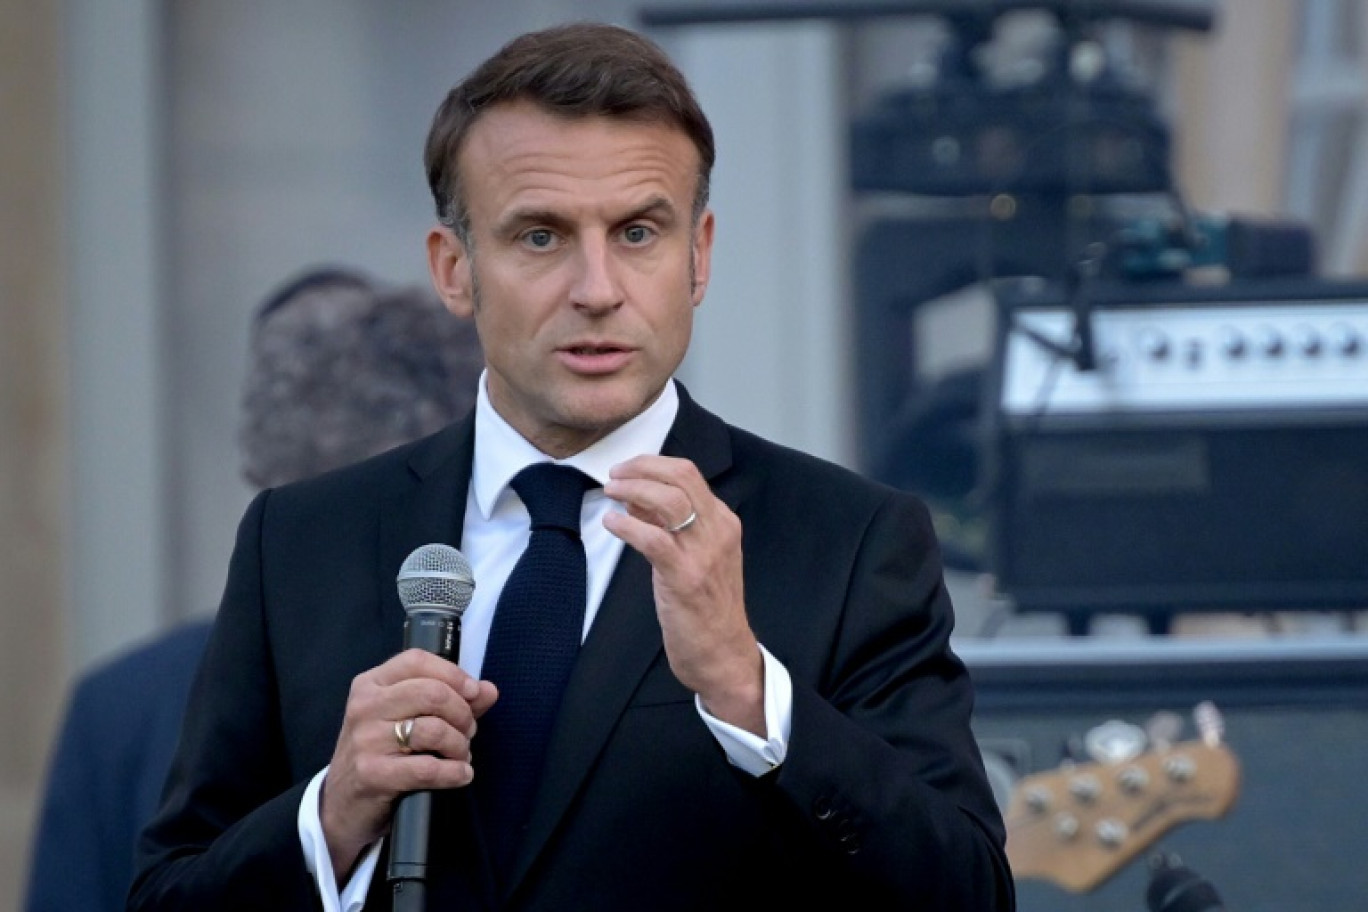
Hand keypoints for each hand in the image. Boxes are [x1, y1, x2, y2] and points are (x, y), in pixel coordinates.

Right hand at [320, 649, 497, 879]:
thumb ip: (451, 700)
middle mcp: (365, 706)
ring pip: (433, 729)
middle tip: (468, 732)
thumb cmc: (380, 754)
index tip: (474, 694)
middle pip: (432, 693)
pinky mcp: (371, 774)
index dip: (454, 674)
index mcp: (371, 684)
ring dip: (460, 745)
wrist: (340, 805)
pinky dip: (454, 772)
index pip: (417, 660)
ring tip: (461, 755)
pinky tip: (461, 775)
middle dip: (462, 714)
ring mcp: (365, 740)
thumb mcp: (406, 719)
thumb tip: (488, 690)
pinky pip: (427, 768)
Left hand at [603, 454, 763, 735]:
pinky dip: (627, 526)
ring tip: (610, 493)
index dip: (652, 464)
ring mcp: (704, 553)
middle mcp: (718, 531)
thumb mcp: (696, 557)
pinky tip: (611, 524)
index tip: (627, 469)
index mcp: (723, 522)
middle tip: (614, 476)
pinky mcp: (685, 577)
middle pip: (681, 476)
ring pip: (668, 500)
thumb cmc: (706, 608)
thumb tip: (637, 501)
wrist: (724, 654)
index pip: (689, 473)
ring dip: (632, 490)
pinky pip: (653, 538)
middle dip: (641, 468)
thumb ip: (671, 527)